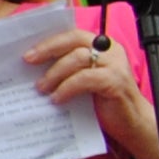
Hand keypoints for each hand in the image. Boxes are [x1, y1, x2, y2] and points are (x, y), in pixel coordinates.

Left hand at [22, 21, 155, 158]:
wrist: (131, 124)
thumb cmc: (104, 103)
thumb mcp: (84, 81)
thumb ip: (69, 69)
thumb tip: (34, 68)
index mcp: (101, 46)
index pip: (72, 35)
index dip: (49, 41)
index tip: (27, 52)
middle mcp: (109, 50)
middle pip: (74, 40)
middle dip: (48, 49)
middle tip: (28, 61)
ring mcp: (115, 65)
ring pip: (78, 58)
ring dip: (55, 72)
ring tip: (41, 87)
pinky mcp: (116, 81)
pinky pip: (85, 79)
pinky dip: (67, 88)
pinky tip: (57, 99)